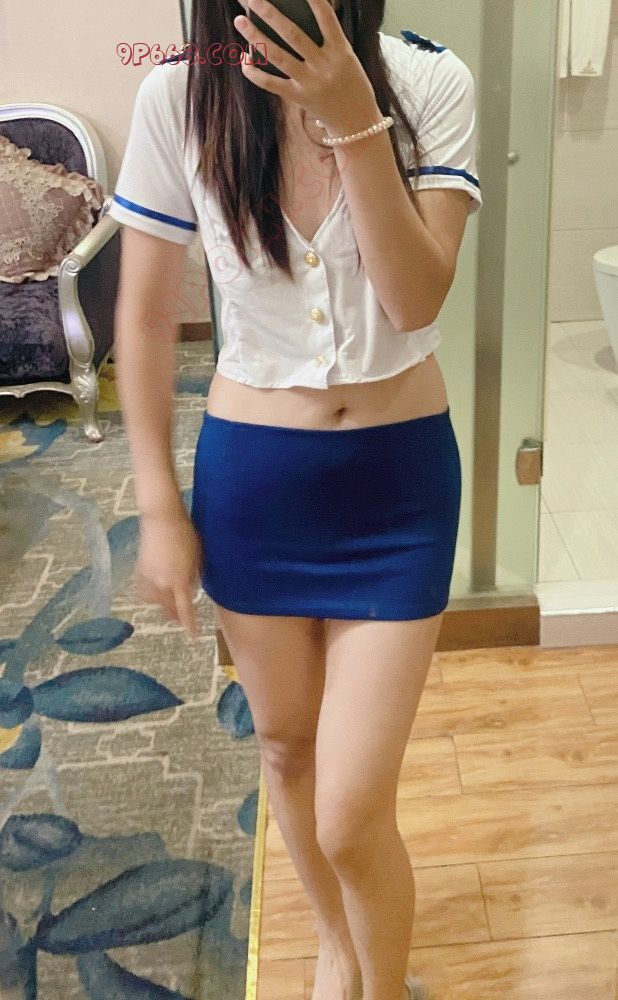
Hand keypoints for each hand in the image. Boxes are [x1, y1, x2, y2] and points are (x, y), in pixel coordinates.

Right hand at [135, 510, 203, 640]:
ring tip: (169, 605)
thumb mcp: (197, 557)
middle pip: (167, 608)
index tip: (193, 636)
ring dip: (162, 605)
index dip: (189, 624)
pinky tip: (156, 593)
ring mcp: (148, 576)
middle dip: (175, 615)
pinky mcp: (139, 569)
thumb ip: (194, 577)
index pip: (184, 609)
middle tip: (181, 620)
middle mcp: (161, 583)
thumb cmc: (185, 534)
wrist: (161, 518)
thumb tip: (190, 589)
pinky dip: (150, 594)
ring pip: (154, 601)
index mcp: (178, 580)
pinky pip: (144, 590)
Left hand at [233, 0, 377, 131]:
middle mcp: (324, 66)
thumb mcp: (348, 58)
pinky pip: (272, 84)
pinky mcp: (299, 97)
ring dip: (256, 38)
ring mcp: (310, 83)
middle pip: (293, 35)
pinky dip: (255, 73)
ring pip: (278, 56)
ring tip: (240, 21)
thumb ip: (330, 39)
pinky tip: (244, 60)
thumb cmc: (353, 85)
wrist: (357, 123)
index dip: (314, 0)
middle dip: (271, 14)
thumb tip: (301, 17)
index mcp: (341, 51)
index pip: (326, 19)